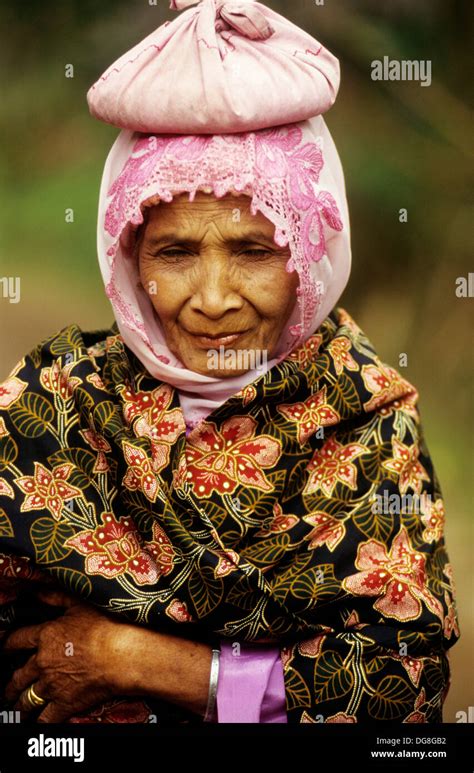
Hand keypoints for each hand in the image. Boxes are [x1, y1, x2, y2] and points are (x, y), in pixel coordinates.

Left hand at [3, 590, 140, 721]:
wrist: (122, 654)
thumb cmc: (105, 626)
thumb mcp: (79, 604)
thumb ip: (55, 597)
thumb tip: (36, 592)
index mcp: (45, 636)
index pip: (17, 640)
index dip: (7, 644)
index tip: (3, 648)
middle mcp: (43, 663)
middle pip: (17, 676)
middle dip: (10, 684)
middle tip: (7, 689)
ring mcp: (52, 685)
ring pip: (27, 700)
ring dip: (20, 705)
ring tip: (18, 708)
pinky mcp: (64, 703)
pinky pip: (44, 718)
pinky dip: (37, 721)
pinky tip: (33, 722)